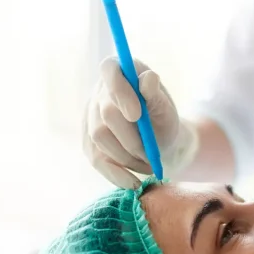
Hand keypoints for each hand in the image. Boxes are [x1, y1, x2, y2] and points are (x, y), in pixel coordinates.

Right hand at [83, 57, 192, 187]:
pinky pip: (95, 159)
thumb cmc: (163, 119)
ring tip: (149, 165)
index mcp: (119, 71)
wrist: (162, 143)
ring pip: (99, 137)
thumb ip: (155, 93)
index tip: (136, 114)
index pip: (109, 70)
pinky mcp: (88, 142)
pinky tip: (133, 183)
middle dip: (130, 137)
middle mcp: (99, 92)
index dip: (119, 91)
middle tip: (150, 153)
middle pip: (105, 113)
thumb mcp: (165, 106)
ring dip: (126, 156)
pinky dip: (116, 174)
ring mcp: (90, 117)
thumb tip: (146, 80)